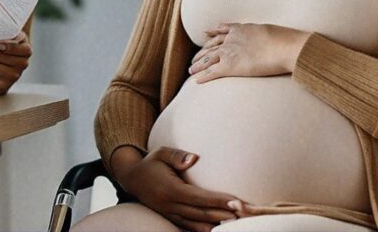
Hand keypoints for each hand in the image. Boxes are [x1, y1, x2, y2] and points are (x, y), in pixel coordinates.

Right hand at [112, 146, 241, 231]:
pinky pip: (190, 227)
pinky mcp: (171, 218)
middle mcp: (170, 205)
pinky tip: (219, 228)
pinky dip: (205, 229)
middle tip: (245, 214)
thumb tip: (193, 158)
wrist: (132, 178)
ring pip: (197, 224)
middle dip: (224, 215)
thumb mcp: (161, 152)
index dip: (218, 201)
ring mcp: (170, 214)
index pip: (199, 198)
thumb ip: (177, 156)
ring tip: (237, 222)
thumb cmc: (151, 163)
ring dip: (217, 224)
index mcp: (170, 190)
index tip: (236, 202)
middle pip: (202, 214)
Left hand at [188, 23, 305, 83]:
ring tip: (191, 69)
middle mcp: (231, 39)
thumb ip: (263, 35)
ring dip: (198, 65)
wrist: (283, 47)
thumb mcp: (270, 31)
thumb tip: (271, 39)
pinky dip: (203, 76)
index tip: (206, 35)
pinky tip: (196, 80)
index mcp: (241, 29)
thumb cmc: (283, 41)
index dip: (212, 35)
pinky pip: (212, 71)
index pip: (222, 32)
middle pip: (211, 46)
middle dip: (202, 53)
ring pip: (208, 59)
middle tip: (194, 58)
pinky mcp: (229, 66)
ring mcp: (228, 52)